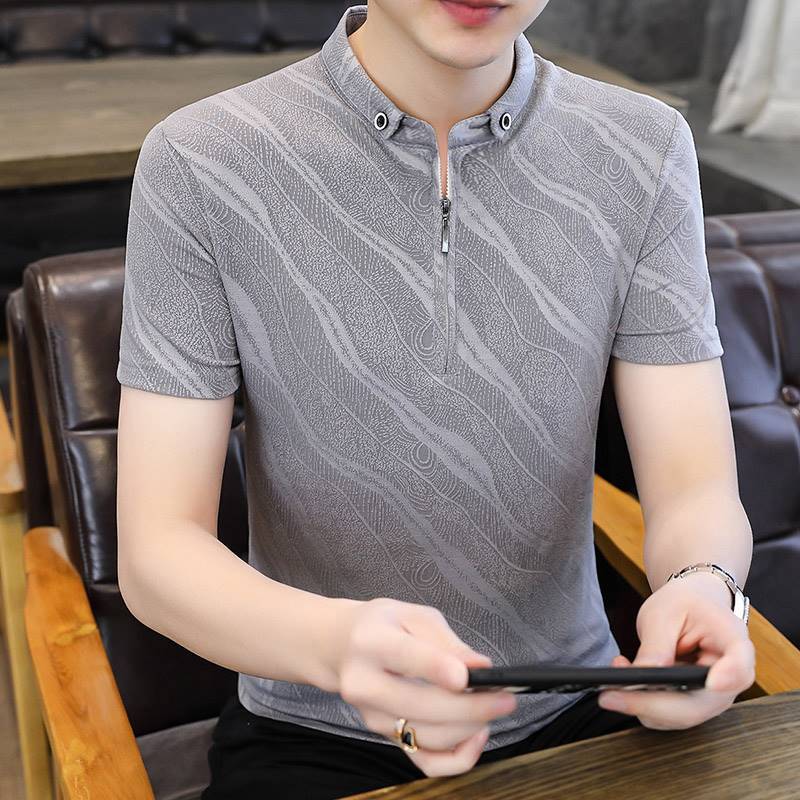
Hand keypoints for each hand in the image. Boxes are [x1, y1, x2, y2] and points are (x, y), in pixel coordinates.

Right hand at [329, 597, 516, 776]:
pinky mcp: (385, 738)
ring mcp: (372, 717)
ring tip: (495, 707)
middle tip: (506, 698)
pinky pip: (426, 763)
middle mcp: (364, 684)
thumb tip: (480, 666)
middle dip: (471, 706)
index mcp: (370, 642)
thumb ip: (446, 641)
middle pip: (421, 706)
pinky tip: (477, 734)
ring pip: (429, 737)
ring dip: (471, 728)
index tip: (467, 676)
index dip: (437, 669)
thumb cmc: (384, 626)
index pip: (405, 658)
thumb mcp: (412, 615)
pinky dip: (458, 757)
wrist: (341, 647)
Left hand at [597, 573, 755, 728]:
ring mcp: (713, 696)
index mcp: (733, 641)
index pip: (740, 665)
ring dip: (641, 704)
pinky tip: (623, 680)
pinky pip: (668, 714)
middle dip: (652, 704)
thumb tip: (641, 677)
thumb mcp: (665, 612)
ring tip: (615, 673)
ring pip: (680, 716)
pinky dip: (642, 702)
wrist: (691, 605)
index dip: (728, 677)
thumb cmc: (683, 603)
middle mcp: (730, 677)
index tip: (713, 683)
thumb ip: (656, 645)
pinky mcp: (694, 703)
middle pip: (699, 704)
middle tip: (611, 695)